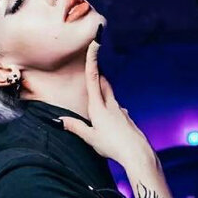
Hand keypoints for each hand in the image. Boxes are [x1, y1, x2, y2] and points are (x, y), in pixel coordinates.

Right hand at [57, 36, 154, 169]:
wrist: (137, 153)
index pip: (93, 78)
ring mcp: (121, 111)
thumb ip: (75, 127)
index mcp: (98, 107)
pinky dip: (110, 110)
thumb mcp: (90, 138)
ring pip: (110, 96)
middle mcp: (111, 105)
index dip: (92, 60)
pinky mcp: (127, 119)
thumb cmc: (112, 146)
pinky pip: (117, 109)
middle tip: (93, 67)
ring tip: (96, 100)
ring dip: (103, 93)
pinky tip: (110, 122)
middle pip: (104, 84)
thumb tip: (60, 119)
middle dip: (98, 75)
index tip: (95, 43)